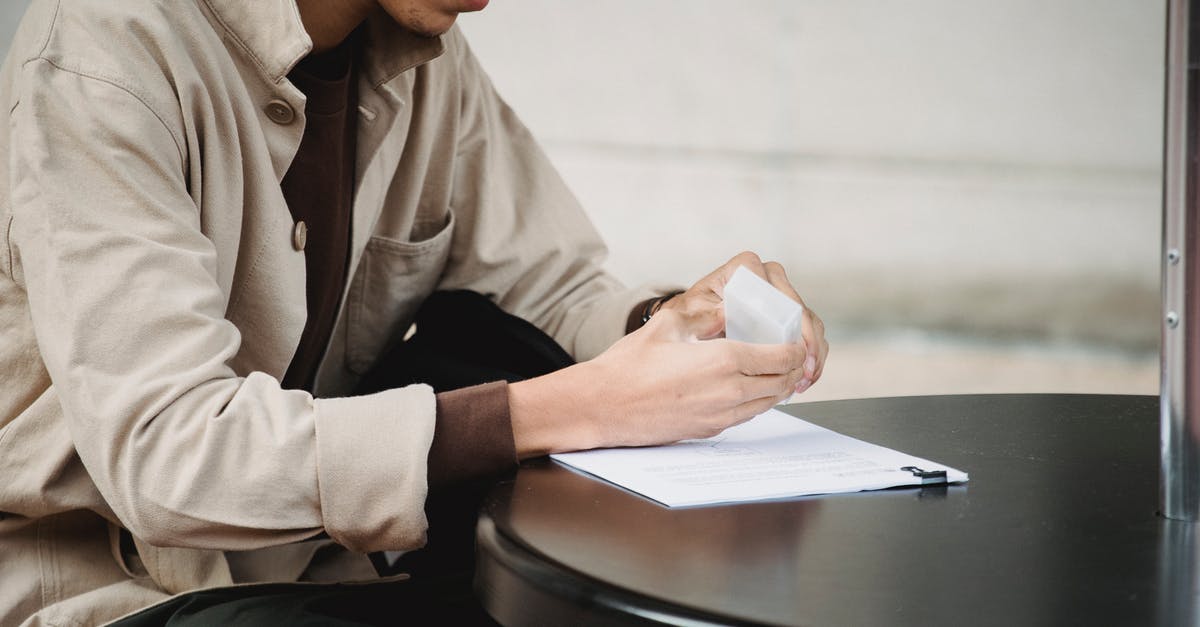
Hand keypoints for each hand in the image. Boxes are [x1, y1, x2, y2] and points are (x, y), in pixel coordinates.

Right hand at [510, 307, 807, 454]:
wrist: (602, 406)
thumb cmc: (627, 366)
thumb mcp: (668, 325)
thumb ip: (704, 315)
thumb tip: (728, 309)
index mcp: (723, 360)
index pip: (780, 358)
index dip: (794, 349)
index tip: (795, 341)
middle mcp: (728, 392)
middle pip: (780, 383)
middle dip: (792, 370)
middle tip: (791, 357)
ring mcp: (720, 416)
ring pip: (767, 403)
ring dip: (777, 388)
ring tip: (775, 373)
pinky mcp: (709, 430)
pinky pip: (746, 416)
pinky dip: (756, 402)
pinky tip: (747, 389)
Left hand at [657, 251, 827, 392]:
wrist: (691, 324)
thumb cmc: (691, 316)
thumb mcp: (690, 315)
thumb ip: (704, 314)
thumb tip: (724, 315)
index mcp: (744, 269)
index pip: (774, 290)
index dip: (787, 318)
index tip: (788, 344)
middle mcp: (767, 276)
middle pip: (799, 307)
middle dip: (806, 341)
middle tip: (804, 367)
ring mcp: (781, 294)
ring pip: (809, 322)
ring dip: (813, 352)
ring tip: (805, 377)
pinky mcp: (788, 313)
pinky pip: (809, 332)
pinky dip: (811, 355)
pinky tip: (805, 375)